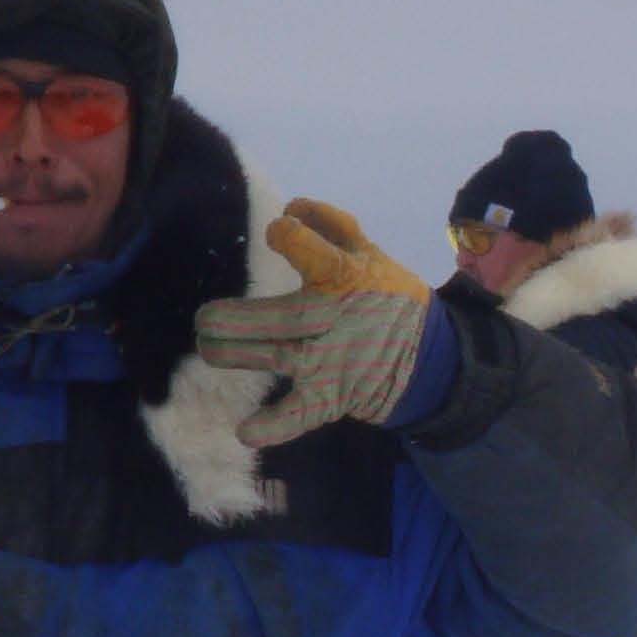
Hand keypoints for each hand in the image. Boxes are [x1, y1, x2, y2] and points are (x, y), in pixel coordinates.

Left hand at [195, 198, 431, 446]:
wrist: (431, 360)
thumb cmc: (391, 300)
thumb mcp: (375, 257)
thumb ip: (336, 230)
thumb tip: (294, 205)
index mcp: (348, 278)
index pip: (313, 251)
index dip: (291, 236)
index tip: (278, 233)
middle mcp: (335, 319)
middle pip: (283, 316)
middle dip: (235, 317)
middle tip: (205, 318)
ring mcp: (331, 360)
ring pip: (276, 357)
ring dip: (234, 355)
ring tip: (208, 348)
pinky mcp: (331, 396)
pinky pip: (301, 414)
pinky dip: (274, 426)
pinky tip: (246, 431)